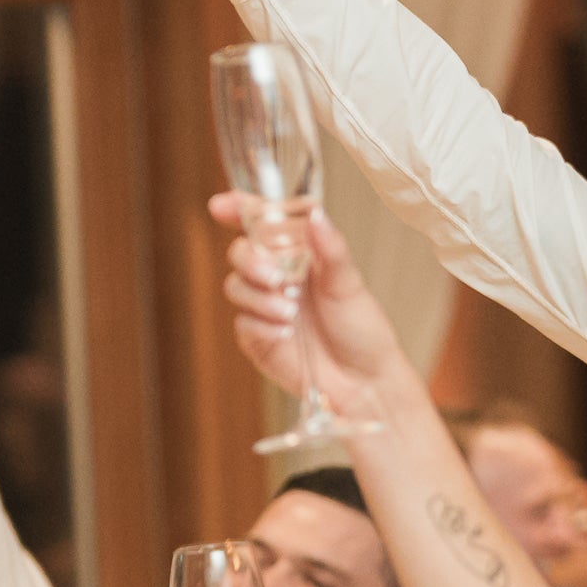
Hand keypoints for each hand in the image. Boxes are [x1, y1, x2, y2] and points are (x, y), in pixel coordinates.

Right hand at [219, 194, 407, 407]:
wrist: (364, 380)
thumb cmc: (361, 329)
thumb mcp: (350, 284)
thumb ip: (330, 249)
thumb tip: (316, 215)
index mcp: (298, 253)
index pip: (261, 222)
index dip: (238, 209)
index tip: (222, 206)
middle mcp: (277, 275)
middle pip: (240, 252)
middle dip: (250, 260)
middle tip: (275, 277)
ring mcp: (263, 305)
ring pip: (235, 286)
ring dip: (259, 296)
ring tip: (290, 313)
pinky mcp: (256, 336)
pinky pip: (242, 322)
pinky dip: (261, 324)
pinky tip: (285, 333)